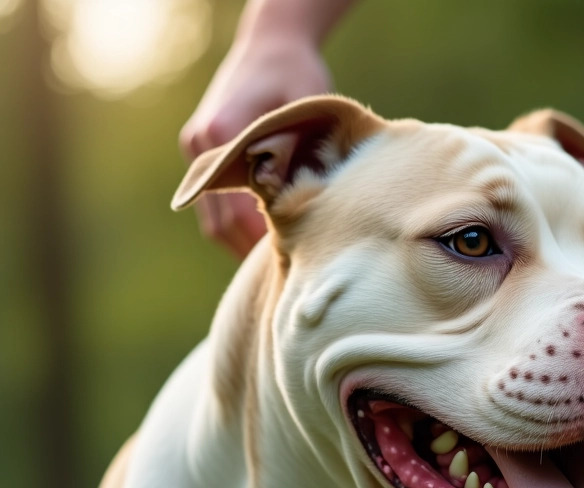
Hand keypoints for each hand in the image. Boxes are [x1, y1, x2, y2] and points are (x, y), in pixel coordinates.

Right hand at [179, 29, 332, 256]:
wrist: (272, 44)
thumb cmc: (298, 74)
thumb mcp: (311, 111)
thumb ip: (304, 156)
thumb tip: (317, 212)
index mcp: (223, 136)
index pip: (238, 211)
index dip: (263, 244)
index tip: (296, 264)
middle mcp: (201, 146)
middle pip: (220, 224)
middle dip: (251, 254)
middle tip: (291, 277)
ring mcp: (196, 150)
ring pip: (213, 221)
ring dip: (241, 245)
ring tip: (280, 267)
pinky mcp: (202, 153)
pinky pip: (214, 205)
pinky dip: (238, 227)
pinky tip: (267, 243)